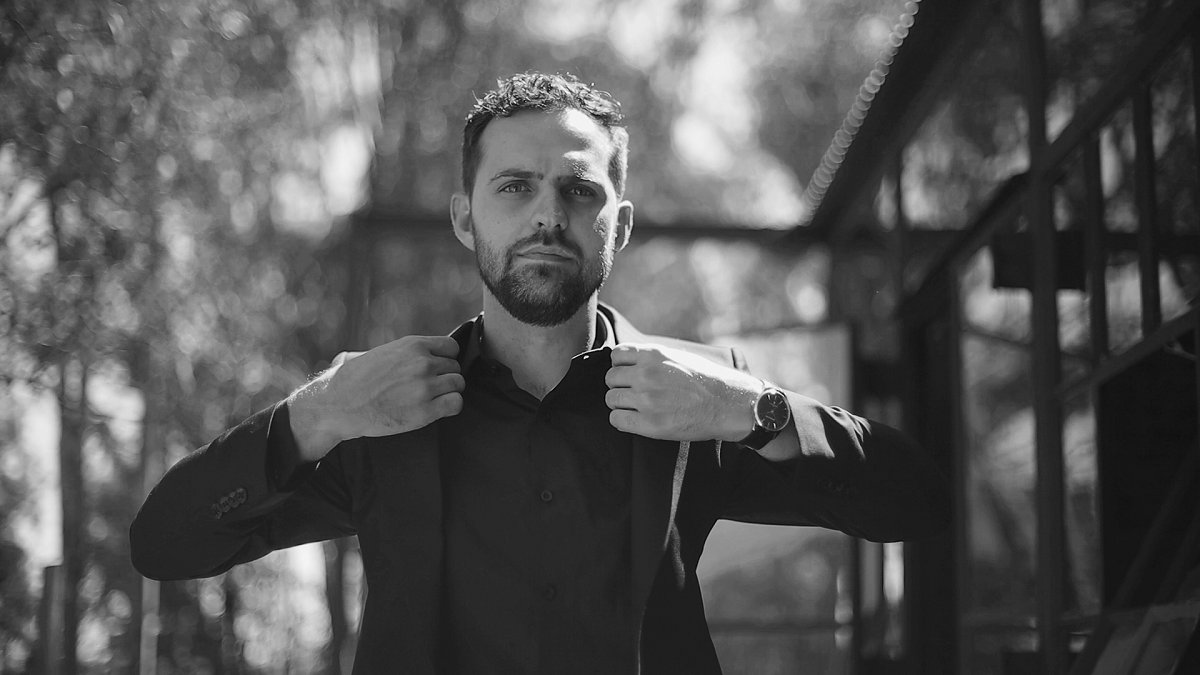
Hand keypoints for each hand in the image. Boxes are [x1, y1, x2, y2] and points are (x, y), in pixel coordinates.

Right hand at [289, 335, 464, 459]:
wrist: (339, 404)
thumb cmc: (356, 380)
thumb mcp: (382, 353)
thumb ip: (407, 353)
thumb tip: (422, 354)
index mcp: (413, 345)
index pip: (451, 347)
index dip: (446, 359)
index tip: (436, 369)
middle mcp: (423, 362)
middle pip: (455, 368)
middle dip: (444, 378)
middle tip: (428, 389)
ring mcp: (425, 386)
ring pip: (458, 385)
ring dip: (448, 393)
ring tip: (431, 400)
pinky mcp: (425, 410)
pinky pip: (456, 403)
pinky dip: (450, 407)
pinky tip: (436, 409)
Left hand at [604, 344, 759, 441]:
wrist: (726, 404)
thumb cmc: (704, 380)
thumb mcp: (677, 356)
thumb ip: (651, 357)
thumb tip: (625, 362)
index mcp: (653, 355)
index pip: (616, 356)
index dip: (622, 367)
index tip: (631, 376)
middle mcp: (646, 374)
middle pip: (610, 379)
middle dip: (620, 386)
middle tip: (636, 394)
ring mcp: (647, 399)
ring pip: (611, 399)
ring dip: (621, 404)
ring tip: (638, 408)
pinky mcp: (650, 423)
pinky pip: (616, 420)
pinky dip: (622, 421)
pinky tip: (636, 420)